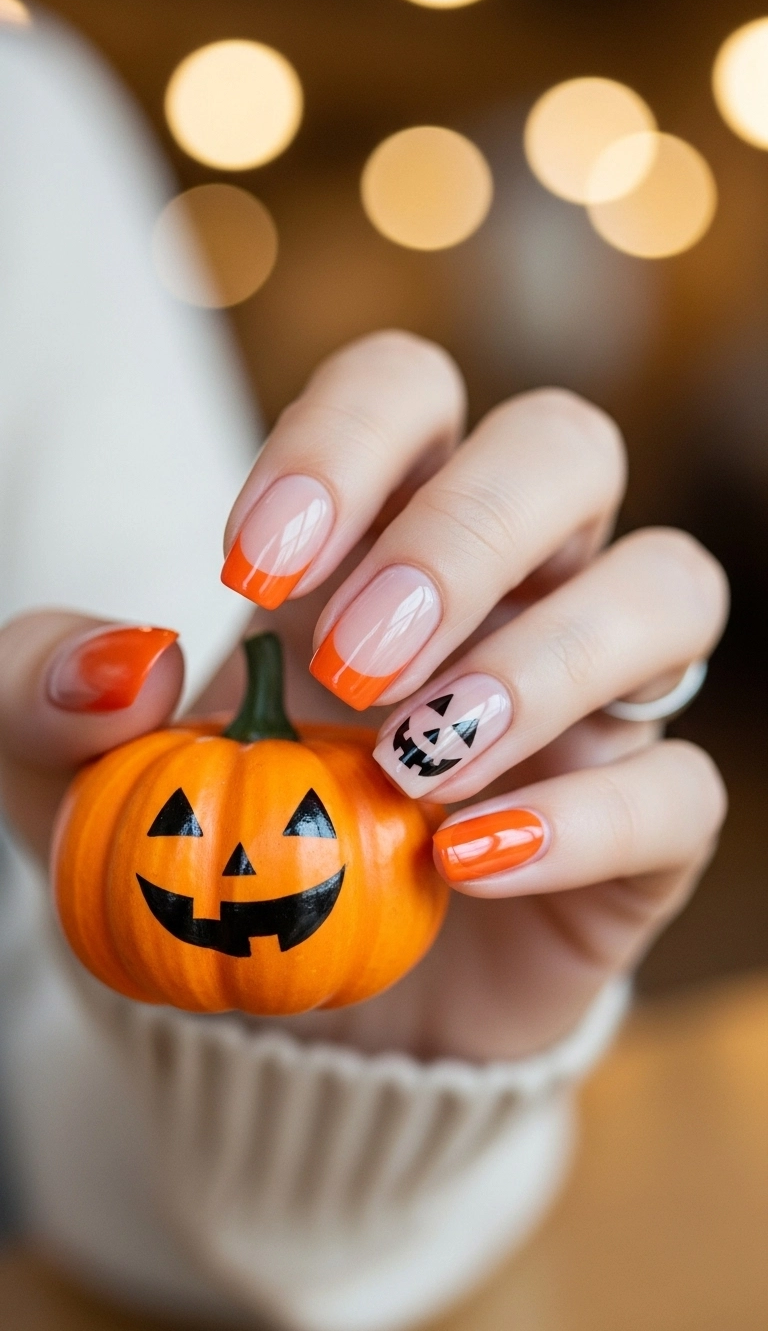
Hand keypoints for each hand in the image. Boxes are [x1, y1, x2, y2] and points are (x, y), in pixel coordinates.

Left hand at [0, 333, 727, 1062]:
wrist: (284, 1013)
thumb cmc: (194, 849)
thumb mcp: (57, 772)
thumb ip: (41, 692)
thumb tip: (127, 665)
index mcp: (379, 528)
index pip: (406, 389)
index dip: (346, 441)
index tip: (253, 569)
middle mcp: (511, 581)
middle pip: (565, 447)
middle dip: (463, 536)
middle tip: (354, 668)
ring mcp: (592, 697)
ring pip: (668, 589)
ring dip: (549, 659)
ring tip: (418, 764)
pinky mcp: (640, 827)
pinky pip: (681, 786)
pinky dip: (588, 818)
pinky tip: (468, 863)